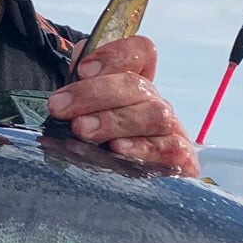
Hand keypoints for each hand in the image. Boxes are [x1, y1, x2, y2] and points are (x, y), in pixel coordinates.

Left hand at [47, 34, 200, 175]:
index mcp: (136, 83)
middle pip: (139, 85)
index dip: (115, 55)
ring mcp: (171, 131)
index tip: (82, 70)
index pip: (141, 52)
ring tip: (82, 130)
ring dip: (115, 120)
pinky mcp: (181, 161)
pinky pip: (172, 149)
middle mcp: (155, 103)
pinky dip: (144, 147)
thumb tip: (79, 63)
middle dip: (95, 94)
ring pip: (155, 113)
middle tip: (61, 109)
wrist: (104, 190)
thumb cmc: (91, 143)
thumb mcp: (79, 110)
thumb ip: (79, 82)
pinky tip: (118, 150)